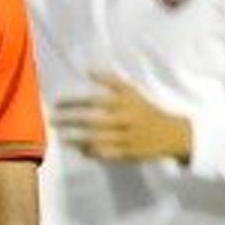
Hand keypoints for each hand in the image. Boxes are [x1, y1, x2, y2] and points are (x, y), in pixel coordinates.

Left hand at [51, 71, 192, 164]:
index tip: (58, 102)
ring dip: (75, 138)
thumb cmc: (147, 110)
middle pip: (91, 120)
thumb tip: (88, 70)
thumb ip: (111, 80)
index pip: (94, 100)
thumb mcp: (133, 92)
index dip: (74, 101)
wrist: (172, 134)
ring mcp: (126, 138)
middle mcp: (124, 120)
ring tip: (61, 137)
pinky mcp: (127, 154)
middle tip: (52, 120)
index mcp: (125, 102)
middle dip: (69, 120)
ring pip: (95, 139)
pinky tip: (79, 149)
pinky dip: (90, 151)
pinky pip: (104, 154)